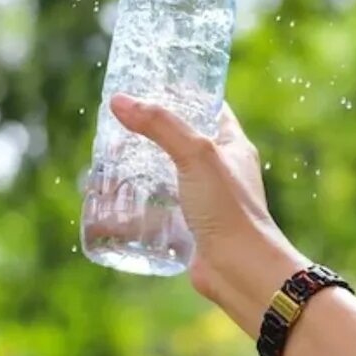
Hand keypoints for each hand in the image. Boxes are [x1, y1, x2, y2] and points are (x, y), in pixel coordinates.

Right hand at [110, 94, 306, 336]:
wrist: (240, 270)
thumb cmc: (229, 210)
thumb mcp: (195, 155)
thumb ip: (160, 125)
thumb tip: (120, 101)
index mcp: (234, 145)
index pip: (209, 108)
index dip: (184, 94)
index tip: (153, 85)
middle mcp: (223, 170)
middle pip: (185, 140)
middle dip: (155, 131)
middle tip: (123, 122)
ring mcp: (208, 199)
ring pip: (171, 173)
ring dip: (146, 165)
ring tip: (114, 156)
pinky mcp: (193, 225)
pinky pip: (164, 205)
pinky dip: (144, 198)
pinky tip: (121, 196)